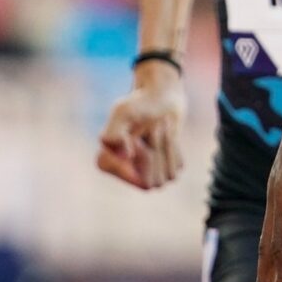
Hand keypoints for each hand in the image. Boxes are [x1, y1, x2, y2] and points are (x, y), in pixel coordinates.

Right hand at [95, 67, 189, 190]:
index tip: (136, 135)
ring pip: (166, 177)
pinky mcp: (166, 170)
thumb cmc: (138, 104)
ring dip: (166, 148)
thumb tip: (126, 158)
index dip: (140, 155)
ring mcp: (147, 175)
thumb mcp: (123, 112)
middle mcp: (125, 174)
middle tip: (152, 126)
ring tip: (159, 128)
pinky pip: (177, 168)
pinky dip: (174, 148)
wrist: (161, 99)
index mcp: (105, 163)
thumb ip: (115, 133)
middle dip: (157, 152)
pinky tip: (167, 134)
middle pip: (151, 182)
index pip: (130, 177)